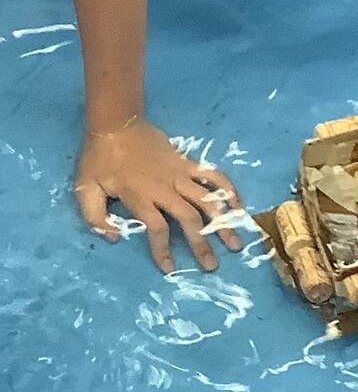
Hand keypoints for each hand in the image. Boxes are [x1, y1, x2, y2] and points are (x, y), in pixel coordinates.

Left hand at [75, 118, 242, 273]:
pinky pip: (213, 176)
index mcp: (140, 196)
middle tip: (212, 266)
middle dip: (201, 244)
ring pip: (207, 200)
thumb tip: (113, 238)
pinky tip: (238, 206)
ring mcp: (180, 174)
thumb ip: (95, 217)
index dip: (163, 251)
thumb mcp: (84, 189)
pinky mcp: (188, 163)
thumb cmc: (99, 157)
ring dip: (222, 222)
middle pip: (189, 219)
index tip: (169, 269)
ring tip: (235, 243)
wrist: (117, 122)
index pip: (157, 228)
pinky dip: (228, 190)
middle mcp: (164, 188)